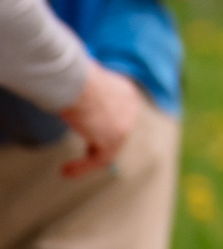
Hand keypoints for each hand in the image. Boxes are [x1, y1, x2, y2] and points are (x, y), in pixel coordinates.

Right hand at [58, 65, 142, 179]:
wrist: (77, 81)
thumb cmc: (73, 78)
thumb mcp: (83, 84)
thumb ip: (85, 94)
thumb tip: (72, 100)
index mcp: (125, 93)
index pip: (119, 117)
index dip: (104, 129)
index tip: (90, 140)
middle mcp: (130, 108)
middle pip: (117, 134)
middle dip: (99, 146)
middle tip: (84, 154)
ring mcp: (125, 125)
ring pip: (109, 150)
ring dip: (88, 162)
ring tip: (68, 170)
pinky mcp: (114, 139)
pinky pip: (100, 159)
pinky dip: (83, 168)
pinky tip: (66, 170)